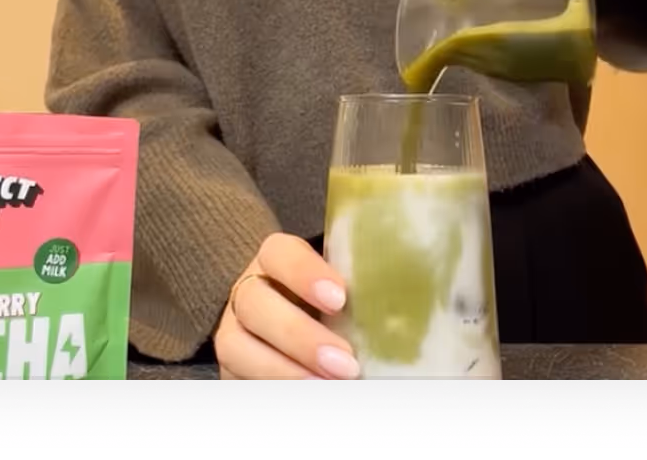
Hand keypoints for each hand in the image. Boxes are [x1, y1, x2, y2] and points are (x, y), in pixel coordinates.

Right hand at [213, 233, 359, 379]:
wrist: (293, 321)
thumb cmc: (329, 299)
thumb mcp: (340, 282)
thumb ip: (362, 280)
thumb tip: (416, 292)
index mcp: (274, 259)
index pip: (279, 253)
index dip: (304, 273)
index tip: (339, 298)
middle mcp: (247, 291)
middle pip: (256, 304)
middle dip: (300, 336)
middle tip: (345, 361)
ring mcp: (233, 331)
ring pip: (239, 346)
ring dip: (286, 370)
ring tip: (330, 385)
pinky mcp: (230, 367)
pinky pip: (240, 378)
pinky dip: (274, 385)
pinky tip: (308, 393)